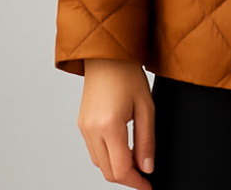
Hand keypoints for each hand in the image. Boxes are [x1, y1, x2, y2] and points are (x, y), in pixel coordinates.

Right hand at [78, 59, 155, 187]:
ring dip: (117, 167)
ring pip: (99, 164)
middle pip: (108, 171)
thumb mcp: (147, 106)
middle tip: (145, 173)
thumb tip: (147, 167)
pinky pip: (93, 151)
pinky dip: (108, 156)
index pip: (121, 169)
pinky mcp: (81, 124)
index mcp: (109, 126)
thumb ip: (147, 140)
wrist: (107, 54)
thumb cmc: (128, 74)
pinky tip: (122, 147)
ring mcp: (84, 128)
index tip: (148, 185)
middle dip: (127, 177)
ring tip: (136, 157)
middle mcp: (92, 130)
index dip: (136, 182)